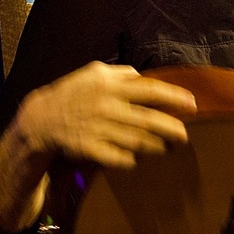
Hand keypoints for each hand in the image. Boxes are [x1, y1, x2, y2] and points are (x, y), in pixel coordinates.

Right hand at [15, 61, 197, 169]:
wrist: (41, 119)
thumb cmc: (74, 94)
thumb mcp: (93, 74)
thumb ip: (121, 74)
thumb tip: (145, 77)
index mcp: (110, 85)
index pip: (150, 89)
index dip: (175, 97)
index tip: (192, 104)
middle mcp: (106, 106)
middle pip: (150, 120)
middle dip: (173, 130)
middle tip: (185, 136)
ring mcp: (98, 128)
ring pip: (139, 142)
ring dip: (156, 147)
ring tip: (165, 147)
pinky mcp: (90, 148)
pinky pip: (120, 158)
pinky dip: (132, 160)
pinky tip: (138, 159)